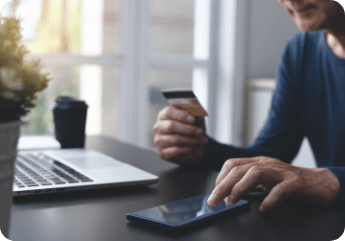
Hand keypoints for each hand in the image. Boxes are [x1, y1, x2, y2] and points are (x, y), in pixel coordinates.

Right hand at [153, 105, 207, 164]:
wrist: (193, 148)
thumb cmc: (192, 130)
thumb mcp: (196, 120)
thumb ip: (195, 114)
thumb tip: (197, 111)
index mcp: (164, 115)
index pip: (168, 112)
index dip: (181, 115)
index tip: (193, 119)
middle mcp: (158, 127)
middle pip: (171, 126)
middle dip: (188, 129)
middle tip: (200, 132)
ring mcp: (158, 140)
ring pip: (175, 139)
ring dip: (191, 140)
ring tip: (202, 140)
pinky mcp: (162, 153)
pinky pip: (175, 150)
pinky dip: (187, 149)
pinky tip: (194, 147)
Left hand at [207, 156, 339, 212]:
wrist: (317, 182)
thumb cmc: (287, 181)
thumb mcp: (264, 179)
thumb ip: (248, 183)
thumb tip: (227, 194)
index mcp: (257, 162)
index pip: (232, 164)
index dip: (220, 177)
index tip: (213, 193)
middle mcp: (266, 164)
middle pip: (239, 169)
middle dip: (223, 185)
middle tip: (214, 201)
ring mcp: (281, 172)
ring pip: (256, 174)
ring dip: (240, 188)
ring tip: (232, 201)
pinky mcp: (295, 183)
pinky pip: (281, 189)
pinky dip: (270, 199)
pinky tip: (263, 208)